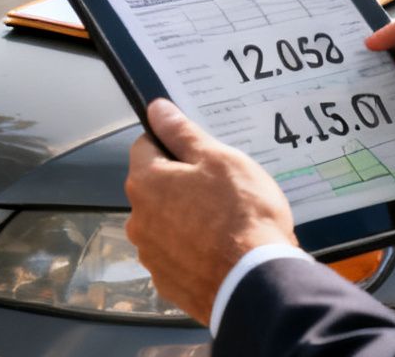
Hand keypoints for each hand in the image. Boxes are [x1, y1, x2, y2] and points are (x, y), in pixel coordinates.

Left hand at [124, 99, 295, 328]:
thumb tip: (157, 110)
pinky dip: (194, 250)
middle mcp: (138, 219)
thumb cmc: (241, 216)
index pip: (146, 145)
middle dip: (182, 184)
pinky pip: (178, 255)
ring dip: (187, 219)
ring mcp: (151, 254)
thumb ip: (183, 133)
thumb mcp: (218, 160)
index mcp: (145, 182)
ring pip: (166, 222)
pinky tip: (221, 251)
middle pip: (156, 187)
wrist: (257, 283)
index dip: (174, 143)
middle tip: (221, 190)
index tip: (200, 153)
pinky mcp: (168, 282)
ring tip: (226, 224)